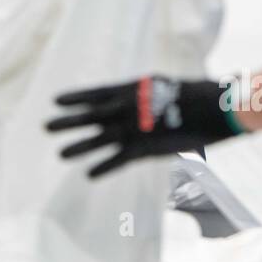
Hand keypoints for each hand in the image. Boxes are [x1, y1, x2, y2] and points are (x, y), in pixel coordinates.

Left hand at [46, 76, 240, 176]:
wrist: (214, 107)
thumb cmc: (194, 93)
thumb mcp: (162, 86)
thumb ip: (143, 94)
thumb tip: (130, 98)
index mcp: (132, 89)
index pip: (96, 93)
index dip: (76, 98)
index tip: (55, 100)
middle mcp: (128, 107)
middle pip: (91, 116)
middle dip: (68, 122)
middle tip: (46, 126)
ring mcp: (135, 128)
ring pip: (100, 139)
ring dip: (78, 147)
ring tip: (60, 153)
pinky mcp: (147, 148)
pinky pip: (119, 160)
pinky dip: (103, 168)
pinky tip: (88, 175)